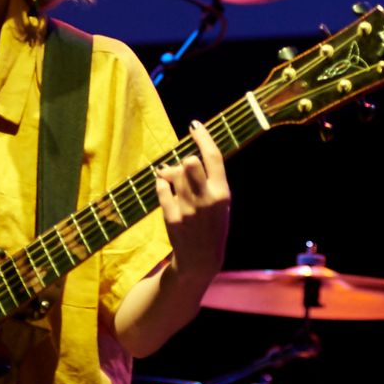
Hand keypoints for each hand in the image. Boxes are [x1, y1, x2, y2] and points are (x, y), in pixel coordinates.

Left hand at [154, 120, 230, 282]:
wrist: (201, 259)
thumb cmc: (212, 225)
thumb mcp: (218, 203)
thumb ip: (203, 180)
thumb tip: (174, 163)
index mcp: (222, 193)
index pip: (213, 157)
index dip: (203, 137)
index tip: (194, 125)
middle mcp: (206, 199)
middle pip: (190, 162)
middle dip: (185, 161)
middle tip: (183, 168)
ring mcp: (188, 208)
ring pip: (173, 174)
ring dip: (170, 173)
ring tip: (173, 181)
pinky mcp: (172, 217)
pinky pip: (161, 188)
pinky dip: (161, 184)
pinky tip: (165, 189)